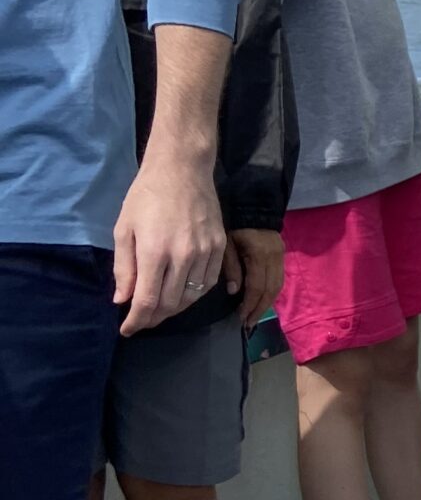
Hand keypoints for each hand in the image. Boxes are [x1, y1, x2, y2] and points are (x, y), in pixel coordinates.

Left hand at [113, 150, 225, 335]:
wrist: (182, 169)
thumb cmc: (146, 196)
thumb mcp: (123, 229)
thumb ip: (123, 268)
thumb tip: (122, 300)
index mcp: (155, 252)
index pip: (147, 301)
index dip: (136, 321)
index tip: (127, 329)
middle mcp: (183, 256)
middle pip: (171, 304)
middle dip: (153, 318)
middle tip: (142, 319)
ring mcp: (206, 252)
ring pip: (192, 297)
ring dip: (174, 309)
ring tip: (160, 309)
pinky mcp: (220, 246)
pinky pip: (209, 282)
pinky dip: (195, 294)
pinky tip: (183, 293)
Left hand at [224, 228, 284, 327]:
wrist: (255, 208)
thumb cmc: (236, 227)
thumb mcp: (227, 245)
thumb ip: (231, 268)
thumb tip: (233, 292)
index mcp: (259, 255)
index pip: (257, 286)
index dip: (249, 304)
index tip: (241, 317)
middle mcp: (274, 258)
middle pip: (271, 290)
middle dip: (259, 309)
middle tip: (248, 323)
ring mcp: (281, 257)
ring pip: (278, 287)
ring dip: (267, 304)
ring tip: (254, 316)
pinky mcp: (282, 257)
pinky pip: (279, 280)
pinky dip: (271, 294)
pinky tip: (262, 301)